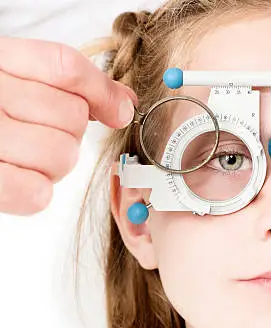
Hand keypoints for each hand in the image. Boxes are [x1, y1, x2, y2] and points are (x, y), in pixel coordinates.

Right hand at [0, 37, 136, 214]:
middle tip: (42, 134)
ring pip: (61, 154)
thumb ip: (71, 84)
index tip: (118, 112)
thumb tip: (125, 102)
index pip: (66, 67)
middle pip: (72, 115)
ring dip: (55, 165)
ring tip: (27, 157)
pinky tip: (20, 179)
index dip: (102, 93)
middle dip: (70, 132)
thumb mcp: (20, 78)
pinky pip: (35, 193)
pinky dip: (35, 191)